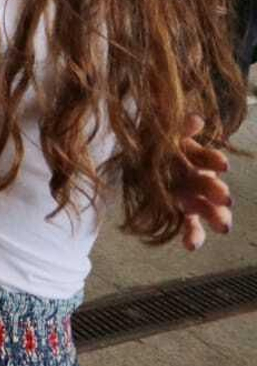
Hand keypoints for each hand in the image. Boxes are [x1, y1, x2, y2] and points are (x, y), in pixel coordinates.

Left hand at [170, 118, 232, 250]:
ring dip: (214, 216)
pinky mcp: (180, 212)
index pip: (209, 159)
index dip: (214, 160)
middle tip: (225, 200)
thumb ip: (181, 128)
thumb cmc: (158, 145)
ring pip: (205, 208)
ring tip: (223, 227)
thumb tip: (195, 119)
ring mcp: (190, 196)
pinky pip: (188, 226)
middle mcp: (197, 178)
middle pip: (210, 186)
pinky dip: (192, 236)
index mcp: (195, 158)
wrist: (139, 157)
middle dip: (217, 193)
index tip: (222, 165)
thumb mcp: (167, 133)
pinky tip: (192, 246)